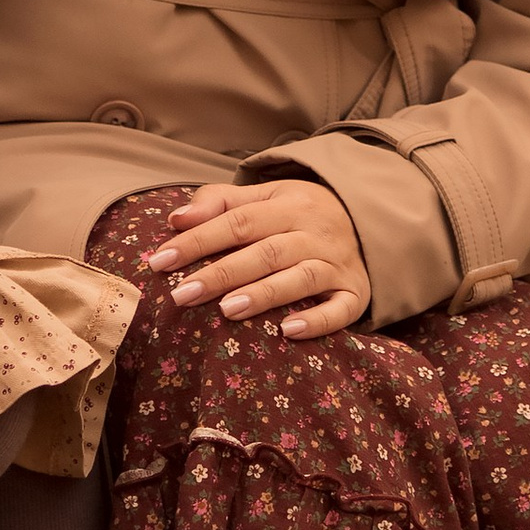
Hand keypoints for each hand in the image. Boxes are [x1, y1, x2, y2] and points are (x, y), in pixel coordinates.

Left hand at [144, 177, 368, 338]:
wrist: (370, 220)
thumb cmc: (302, 213)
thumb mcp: (266, 196)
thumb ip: (220, 202)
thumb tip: (176, 220)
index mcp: (288, 204)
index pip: (238, 220)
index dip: (198, 240)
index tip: (160, 260)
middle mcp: (314, 232)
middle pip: (264, 251)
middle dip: (221, 273)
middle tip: (181, 294)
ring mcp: (337, 263)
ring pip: (299, 278)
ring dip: (263, 294)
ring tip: (226, 311)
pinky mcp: (356, 292)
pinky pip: (340, 309)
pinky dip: (317, 321)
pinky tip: (288, 332)